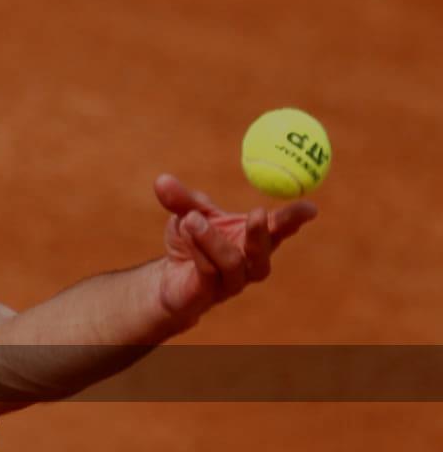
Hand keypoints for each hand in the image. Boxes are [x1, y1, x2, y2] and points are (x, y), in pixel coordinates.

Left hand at [151, 173, 316, 327]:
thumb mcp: (187, 214)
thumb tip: (161, 180)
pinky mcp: (209, 293)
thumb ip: (181, 199)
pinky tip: (184, 231)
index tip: (311, 208)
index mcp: (254, 238)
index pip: (280, 228)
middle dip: (262, 233)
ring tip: (192, 218)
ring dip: (213, 238)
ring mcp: (232, 281)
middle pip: (265, 252)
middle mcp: (249, 262)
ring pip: (233, 262)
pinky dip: (196, 248)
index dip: (296, 219)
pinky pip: (208, 271)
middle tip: (259, 212)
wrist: (169, 279)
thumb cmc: (191, 242)